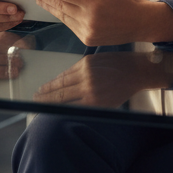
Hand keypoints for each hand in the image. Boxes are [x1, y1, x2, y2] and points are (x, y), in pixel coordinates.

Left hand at [27, 0, 172, 46]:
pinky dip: (60, 15)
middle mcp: (88, 21)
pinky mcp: (87, 39)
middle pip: (59, 5)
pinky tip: (53, 8)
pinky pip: (69, 25)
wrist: (139, 24)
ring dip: (48, 6)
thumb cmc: (125, 3)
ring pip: (61, 16)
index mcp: (93, 6)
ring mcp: (86, 32)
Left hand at [32, 51, 172, 108]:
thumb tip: (63, 81)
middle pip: (60, 90)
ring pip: (67, 100)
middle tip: (36, 100)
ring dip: (53, 104)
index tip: (40, 90)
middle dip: (46, 96)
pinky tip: (62, 112)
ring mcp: (92, 92)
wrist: (137, 71)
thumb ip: (80, 70)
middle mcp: (86, 78)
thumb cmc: (118, 64)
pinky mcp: (99, 103)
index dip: (49, 86)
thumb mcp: (96, 60)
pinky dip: (68, 110)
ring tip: (43, 107)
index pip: (61, 78)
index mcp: (84, 65)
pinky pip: (79, 108)